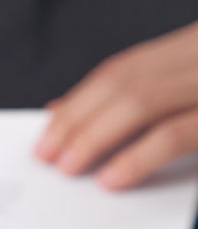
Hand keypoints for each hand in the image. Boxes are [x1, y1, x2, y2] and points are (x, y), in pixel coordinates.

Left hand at [35, 20, 197, 189]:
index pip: (120, 71)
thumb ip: (135, 96)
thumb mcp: (184, 88)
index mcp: (190, 50)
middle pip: (122, 83)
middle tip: (48, 157)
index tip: (45, 136)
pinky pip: (173, 135)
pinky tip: (112, 178)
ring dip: (94, 138)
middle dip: (76, 122)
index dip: (76, 103)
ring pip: (141, 102)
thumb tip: (61, 112)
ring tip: (69, 168)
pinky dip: (136, 157)